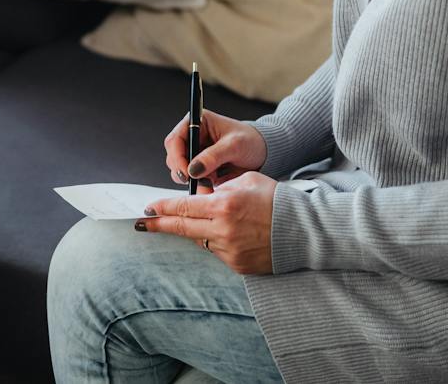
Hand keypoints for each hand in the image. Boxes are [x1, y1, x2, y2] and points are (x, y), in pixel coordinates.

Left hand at [138, 171, 278, 274]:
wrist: (305, 231)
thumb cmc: (277, 200)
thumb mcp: (246, 181)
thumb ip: (220, 187)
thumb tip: (201, 193)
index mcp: (224, 205)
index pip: (183, 207)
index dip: (162, 208)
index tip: (148, 208)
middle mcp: (223, 230)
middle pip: (182, 228)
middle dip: (159, 225)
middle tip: (142, 224)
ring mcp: (229, 250)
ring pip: (201, 239)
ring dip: (199, 231)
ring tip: (214, 221)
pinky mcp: (237, 265)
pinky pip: (217, 251)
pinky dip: (218, 241)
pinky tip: (233, 234)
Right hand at [164, 108, 267, 190]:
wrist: (265, 154)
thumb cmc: (252, 141)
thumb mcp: (234, 146)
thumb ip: (213, 156)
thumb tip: (193, 169)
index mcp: (198, 122)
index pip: (175, 140)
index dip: (176, 157)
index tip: (186, 173)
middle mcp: (193, 137)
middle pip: (174, 157)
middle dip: (183, 171)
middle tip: (196, 182)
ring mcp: (196, 154)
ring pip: (180, 171)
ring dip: (192, 180)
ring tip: (210, 183)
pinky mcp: (201, 168)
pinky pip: (192, 180)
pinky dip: (198, 186)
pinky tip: (211, 186)